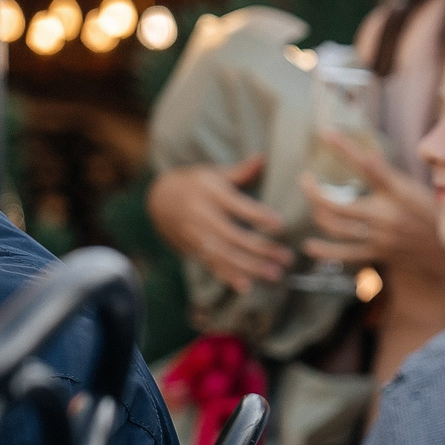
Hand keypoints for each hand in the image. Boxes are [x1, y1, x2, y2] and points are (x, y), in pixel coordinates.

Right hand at [147, 158, 292, 292]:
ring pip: (223, 253)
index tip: (281, 224)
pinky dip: (227, 275)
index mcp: (211, 192)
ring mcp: (195, 234)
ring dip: (249, 267)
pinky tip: (245, 286)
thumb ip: (241, 171)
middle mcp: (201, 214)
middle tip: (286, 258)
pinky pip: (210, 263)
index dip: (258, 215)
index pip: (237, 205)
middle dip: (261, 249)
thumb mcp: (214, 172)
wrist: (158, 199)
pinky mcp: (191, 247)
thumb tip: (263, 158)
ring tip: (274, 275)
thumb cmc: (196, 183)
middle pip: (233, 234)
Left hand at [300, 131, 444, 274]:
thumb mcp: (416, 190)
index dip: (344, 148)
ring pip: (335, 226)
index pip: (367, 165)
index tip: (325, 132)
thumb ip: (389, 175)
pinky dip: (325, 250)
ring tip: (313, 202)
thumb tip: (367, 154)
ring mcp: (379, 237)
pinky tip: (309, 245)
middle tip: (305, 178)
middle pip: (336, 203)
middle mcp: (385, 215)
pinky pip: (345, 254)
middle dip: (313, 190)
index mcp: (398, 193)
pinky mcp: (378, 254)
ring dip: (317, 213)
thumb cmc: (435, 216)